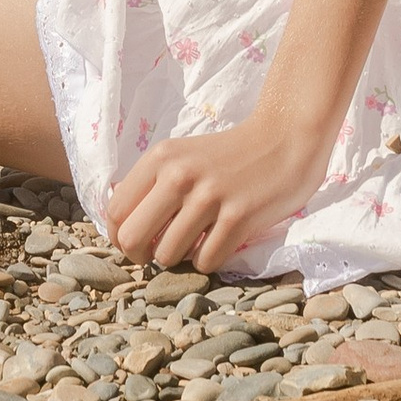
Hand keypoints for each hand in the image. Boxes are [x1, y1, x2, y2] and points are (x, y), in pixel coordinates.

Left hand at [106, 114, 325, 272]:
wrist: (285, 139)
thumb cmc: (230, 155)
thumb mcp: (183, 156)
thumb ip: (153, 184)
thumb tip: (122, 228)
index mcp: (160, 158)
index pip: (115, 211)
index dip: (120, 237)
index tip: (137, 244)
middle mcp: (179, 176)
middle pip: (133, 239)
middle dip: (141, 256)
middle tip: (158, 254)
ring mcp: (209, 197)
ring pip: (168, 256)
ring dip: (180, 258)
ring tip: (195, 242)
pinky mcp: (238, 218)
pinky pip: (205, 261)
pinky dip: (209, 260)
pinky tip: (219, 242)